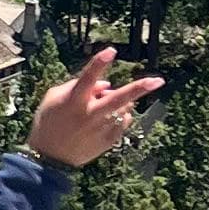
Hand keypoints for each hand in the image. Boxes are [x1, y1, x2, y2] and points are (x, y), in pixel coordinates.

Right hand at [27, 45, 165, 169]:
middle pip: (119, 98)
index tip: (111, 50)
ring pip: (123, 107)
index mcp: (73, 102)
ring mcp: (101, 129)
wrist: (50, 159)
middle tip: (159, 81)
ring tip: (101, 107)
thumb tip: (106, 84)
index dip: (99, 63)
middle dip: (140, 88)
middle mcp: (90, 115)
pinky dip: (120, 115)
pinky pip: (125, 121)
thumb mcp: (53, 98)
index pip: (87, 78)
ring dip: (120, 101)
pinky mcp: (109, 140)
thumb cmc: (49, 122)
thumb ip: (76, 85)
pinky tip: (105, 120)